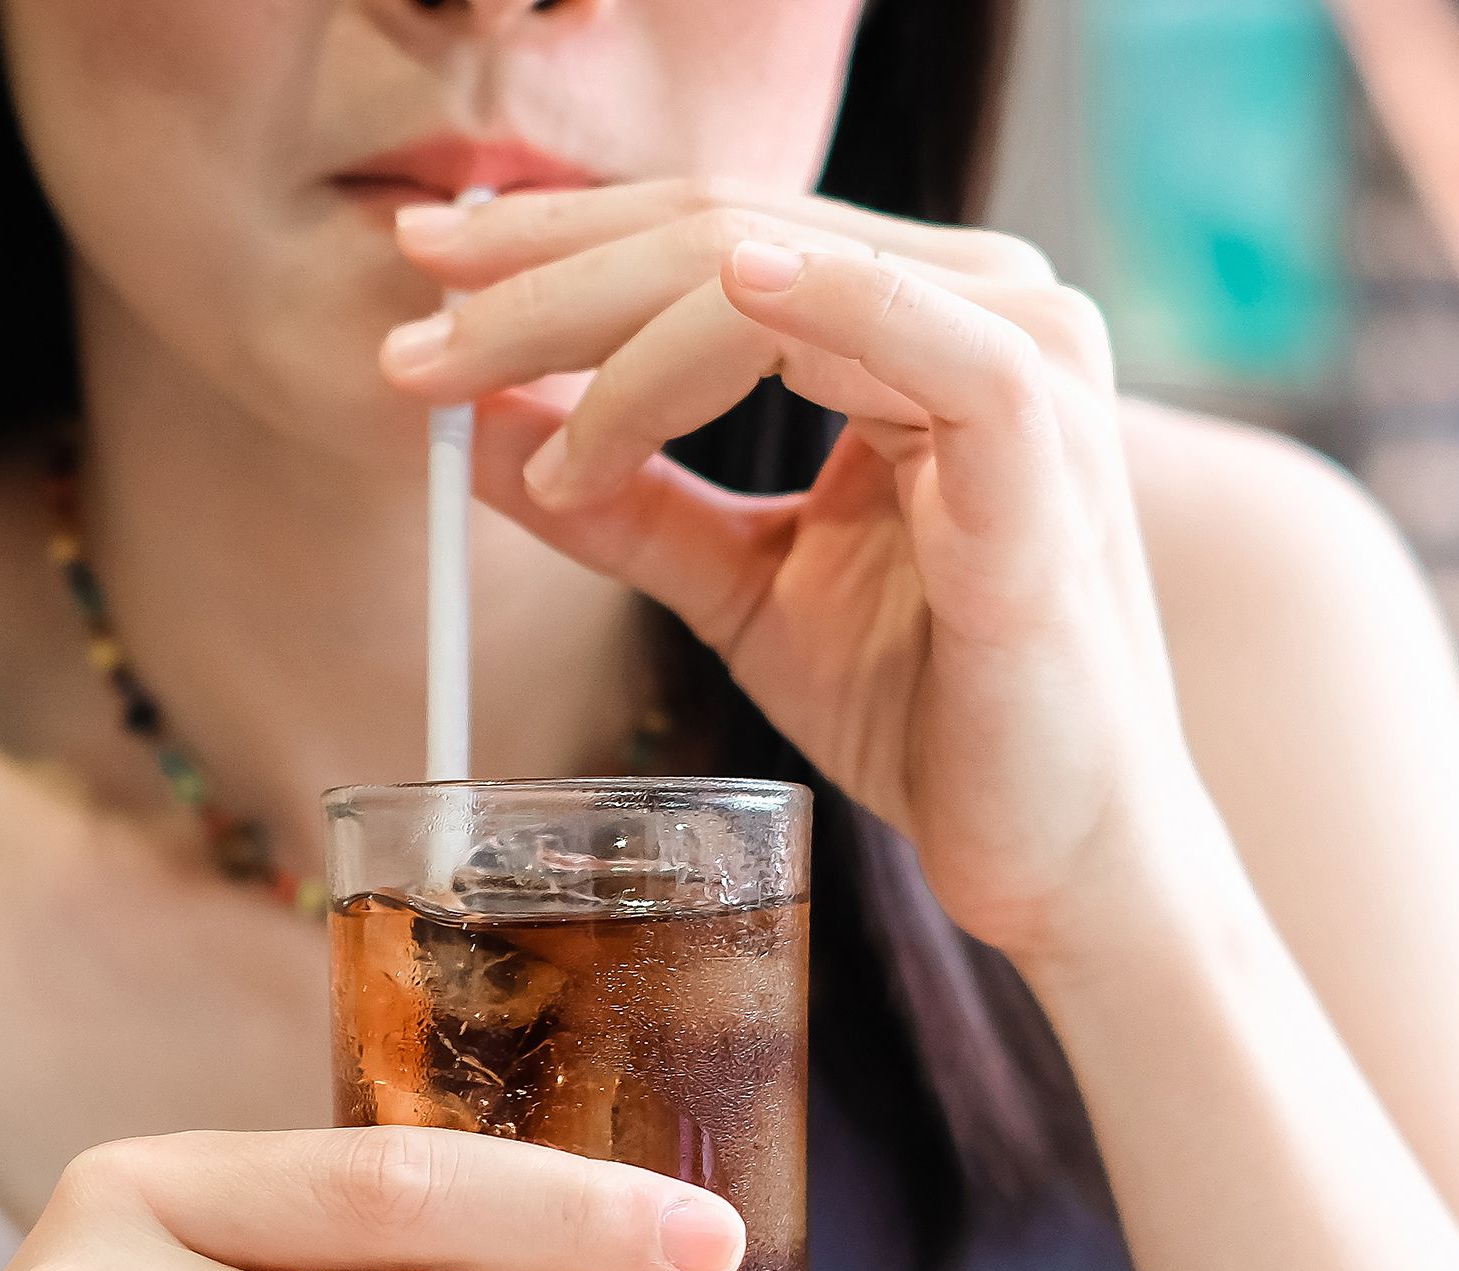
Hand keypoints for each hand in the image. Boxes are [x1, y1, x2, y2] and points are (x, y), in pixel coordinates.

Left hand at [383, 180, 1214, 968]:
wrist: (1048, 847)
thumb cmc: (918, 703)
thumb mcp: (735, 581)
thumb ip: (621, 495)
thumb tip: (471, 426)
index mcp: (914, 319)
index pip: (710, 236)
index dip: (555, 246)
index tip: (421, 278)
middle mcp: (980, 308)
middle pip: (719, 235)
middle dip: (539, 276)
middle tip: (410, 337)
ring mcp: (1024, 368)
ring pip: (770, 277)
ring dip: (599, 326)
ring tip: (477, 396)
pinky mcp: (1042, 456)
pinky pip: (929, 345)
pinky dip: (818, 307)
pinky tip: (724, 291)